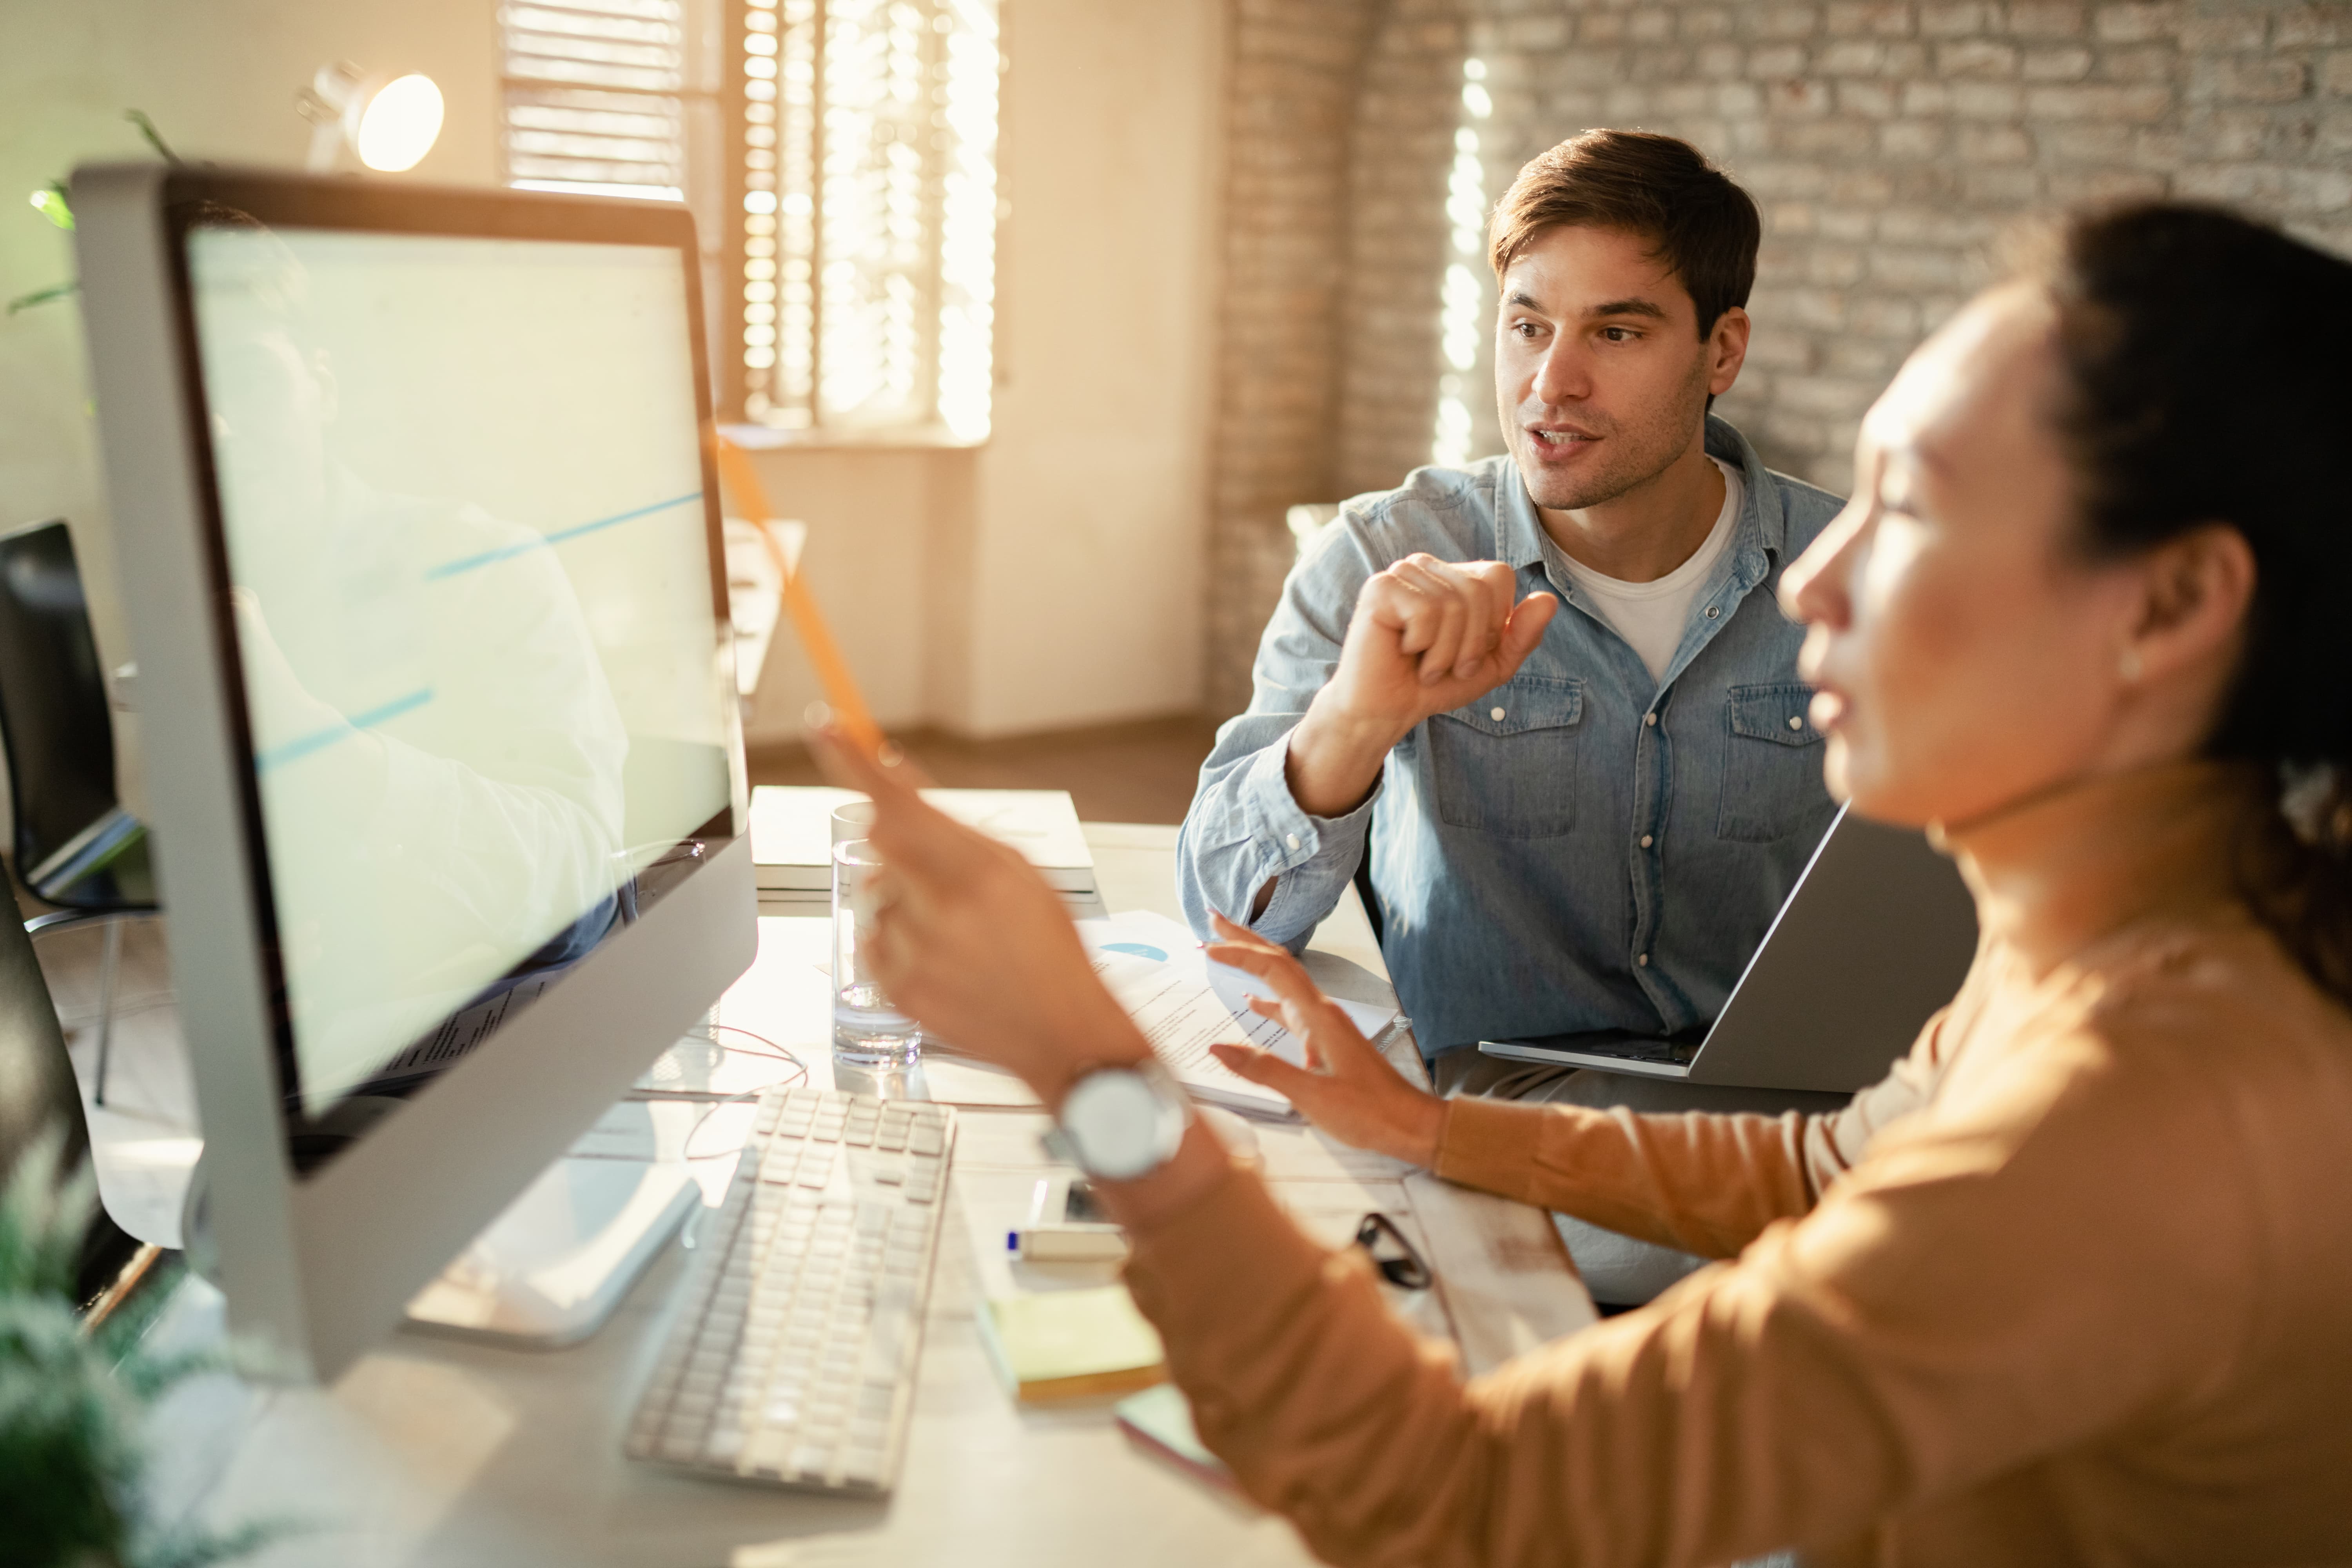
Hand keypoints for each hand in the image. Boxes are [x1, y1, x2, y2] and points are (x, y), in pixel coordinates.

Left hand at [809, 727, 1149, 1109]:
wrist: (1061, 1031)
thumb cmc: (1048, 947)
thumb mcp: (1019, 872)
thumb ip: (954, 827)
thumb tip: (897, 777)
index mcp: (979, 873)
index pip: (901, 804)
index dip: (857, 763)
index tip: (828, 727)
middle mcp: (941, 911)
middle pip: (881, 845)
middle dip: (898, 845)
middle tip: (938, 872)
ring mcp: (915, 955)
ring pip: (876, 896)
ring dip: (903, 900)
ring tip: (955, 931)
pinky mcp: (898, 991)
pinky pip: (872, 941)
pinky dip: (896, 941)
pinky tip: (940, 958)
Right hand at [1203, 914, 1446, 1168]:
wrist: (1408, 1123)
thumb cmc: (1369, 1111)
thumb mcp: (1310, 1094)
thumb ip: (1262, 1070)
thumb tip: (1218, 1048)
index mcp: (1319, 1017)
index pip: (1274, 969)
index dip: (1240, 953)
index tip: (1209, 947)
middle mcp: (1322, 1012)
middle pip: (1279, 963)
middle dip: (1245, 940)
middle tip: (1215, 921)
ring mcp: (1325, 1024)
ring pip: (1284, 983)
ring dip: (1255, 964)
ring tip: (1227, 951)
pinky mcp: (1327, 1040)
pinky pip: (1292, 1009)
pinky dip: (1269, 1001)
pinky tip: (1254, 1003)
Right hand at [1287, 559, 1556, 817]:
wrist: (1387, 711)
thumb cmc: (1433, 684)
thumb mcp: (1492, 665)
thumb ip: (1522, 635)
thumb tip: (1549, 600)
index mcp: (1455, 576)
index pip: (1498, 575)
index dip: (1493, 623)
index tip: (1468, 652)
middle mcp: (1428, 566)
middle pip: (1479, 589)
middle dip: (1471, 642)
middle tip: (1446, 666)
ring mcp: (1402, 573)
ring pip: (1453, 603)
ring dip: (1445, 651)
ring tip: (1424, 663)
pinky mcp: (1380, 588)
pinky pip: (1426, 610)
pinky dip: (1422, 644)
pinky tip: (1403, 651)